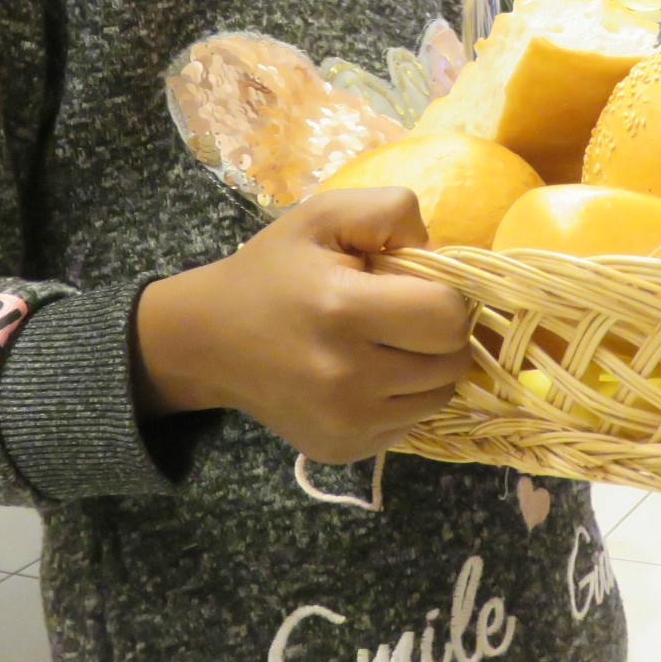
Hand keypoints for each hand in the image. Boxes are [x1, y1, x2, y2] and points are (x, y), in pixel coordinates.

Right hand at [133, 187, 471, 463]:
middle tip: (401, 315)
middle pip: (452, 362)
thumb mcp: (322, 215)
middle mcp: (347, 378)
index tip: (413, 287)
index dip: (444, 295)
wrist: (209, 340)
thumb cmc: (272, 271)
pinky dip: (401, 399)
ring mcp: (345, 423)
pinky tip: (365, 376)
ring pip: (438, 398)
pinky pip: (409, 424)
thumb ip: (390, 211)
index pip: (448, 316)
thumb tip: (439, 255)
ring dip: (425, 369)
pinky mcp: (343, 450)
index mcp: (343, 310)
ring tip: (384, 345)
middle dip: (439, 333)